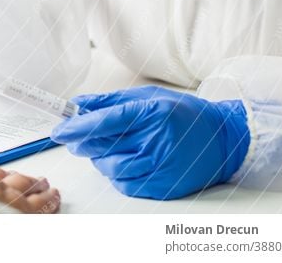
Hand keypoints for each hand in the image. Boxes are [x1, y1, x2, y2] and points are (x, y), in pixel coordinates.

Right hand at [0, 165, 59, 213]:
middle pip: (3, 177)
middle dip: (17, 178)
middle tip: (29, 178)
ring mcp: (1, 197)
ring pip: (24, 186)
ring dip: (36, 186)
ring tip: (46, 186)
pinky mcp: (18, 213)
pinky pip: (39, 206)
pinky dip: (48, 202)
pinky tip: (54, 200)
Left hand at [50, 86, 249, 199]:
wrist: (223, 139)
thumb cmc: (182, 113)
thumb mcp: (147, 96)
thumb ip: (110, 101)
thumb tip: (78, 104)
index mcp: (152, 113)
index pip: (105, 121)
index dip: (77, 127)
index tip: (58, 131)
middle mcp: (158, 140)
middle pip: (104, 146)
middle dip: (84, 142)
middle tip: (77, 137)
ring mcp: (163, 166)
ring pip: (112, 168)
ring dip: (100, 159)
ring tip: (107, 148)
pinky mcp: (165, 186)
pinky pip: (126, 185)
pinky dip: (117, 175)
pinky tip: (123, 162)